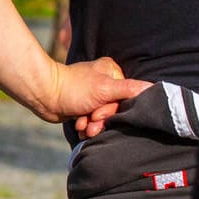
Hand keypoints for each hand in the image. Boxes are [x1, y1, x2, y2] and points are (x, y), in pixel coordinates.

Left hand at [31, 56, 149, 134]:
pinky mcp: (83, 107)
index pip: (128, 97)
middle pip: (115, 109)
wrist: (43, 96)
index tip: (100, 114)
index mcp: (112, 72)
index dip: (115, 110)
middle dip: (102, 120)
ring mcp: (93, 95)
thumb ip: (129, 89)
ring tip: (83, 126)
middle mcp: (105, 82)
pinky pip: (92, 121)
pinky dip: (85, 126)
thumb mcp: (104, 89)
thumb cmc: (72, 89)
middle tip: (91, 121)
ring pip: (103, 117)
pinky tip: (78, 125)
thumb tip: (154, 87)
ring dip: (93, 125)